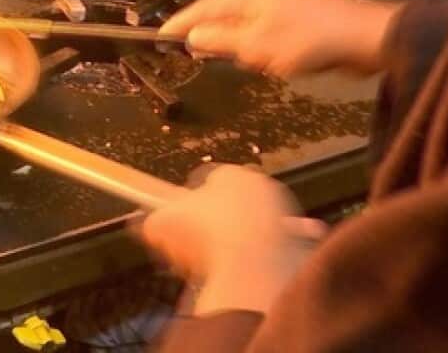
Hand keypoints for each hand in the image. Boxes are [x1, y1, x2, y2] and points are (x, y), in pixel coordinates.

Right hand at [140, 165, 325, 314]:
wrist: (252, 266)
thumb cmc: (205, 235)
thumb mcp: (161, 223)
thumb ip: (153, 220)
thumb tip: (149, 225)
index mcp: (229, 173)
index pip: (205, 182)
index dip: (188, 204)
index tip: (180, 225)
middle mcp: (260, 185)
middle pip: (230, 203)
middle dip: (214, 223)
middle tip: (196, 248)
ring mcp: (283, 212)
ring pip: (250, 227)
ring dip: (235, 243)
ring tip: (217, 265)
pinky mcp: (298, 241)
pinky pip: (270, 250)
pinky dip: (257, 261)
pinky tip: (240, 275)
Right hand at [158, 0, 403, 77]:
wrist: (367, 35)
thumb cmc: (307, 40)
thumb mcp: (257, 46)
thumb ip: (222, 40)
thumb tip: (193, 36)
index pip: (203, 7)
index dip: (181, 23)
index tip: (160, 36)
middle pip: (224, 9)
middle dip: (210, 29)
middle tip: (190, 48)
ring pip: (246, 15)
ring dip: (236, 35)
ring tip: (228, 55)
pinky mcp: (303, 5)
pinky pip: (266, 19)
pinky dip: (257, 35)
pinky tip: (263, 52)